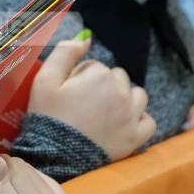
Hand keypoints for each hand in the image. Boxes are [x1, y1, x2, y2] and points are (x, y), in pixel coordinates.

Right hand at [28, 37, 155, 160]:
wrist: (55, 156)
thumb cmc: (48, 116)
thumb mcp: (44, 79)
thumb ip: (65, 51)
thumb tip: (86, 37)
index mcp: (100, 75)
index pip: (94, 66)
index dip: (79, 78)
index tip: (69, 93)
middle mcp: (121, 92)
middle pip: (117, 78)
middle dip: (103, 86)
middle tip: (83, 105)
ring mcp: (131, 116)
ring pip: (138, 95)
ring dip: (125, 99)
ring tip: (105, 112)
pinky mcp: (135, 138)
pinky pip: (148, 121)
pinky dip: (138, 120)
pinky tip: (123, 124)